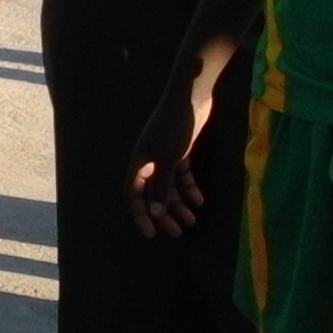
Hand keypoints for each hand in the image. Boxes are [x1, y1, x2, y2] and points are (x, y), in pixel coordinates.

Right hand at [124, 81, 213, 238]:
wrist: (190, 98)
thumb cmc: (175, 128)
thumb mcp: (169, 160)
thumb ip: (162, 187)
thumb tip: (155, 213)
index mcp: (138, 163)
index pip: (133, 195)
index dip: (140, 215)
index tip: (151, 234)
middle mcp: (148, 162)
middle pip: (152, 194)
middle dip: (164, 215)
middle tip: (177, 233)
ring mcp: (164, 156)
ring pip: (168, 187)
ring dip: (179, 204)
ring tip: (192, 220)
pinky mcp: (179, 151)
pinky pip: (181, 176)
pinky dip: (190, 188)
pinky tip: (200, 201)